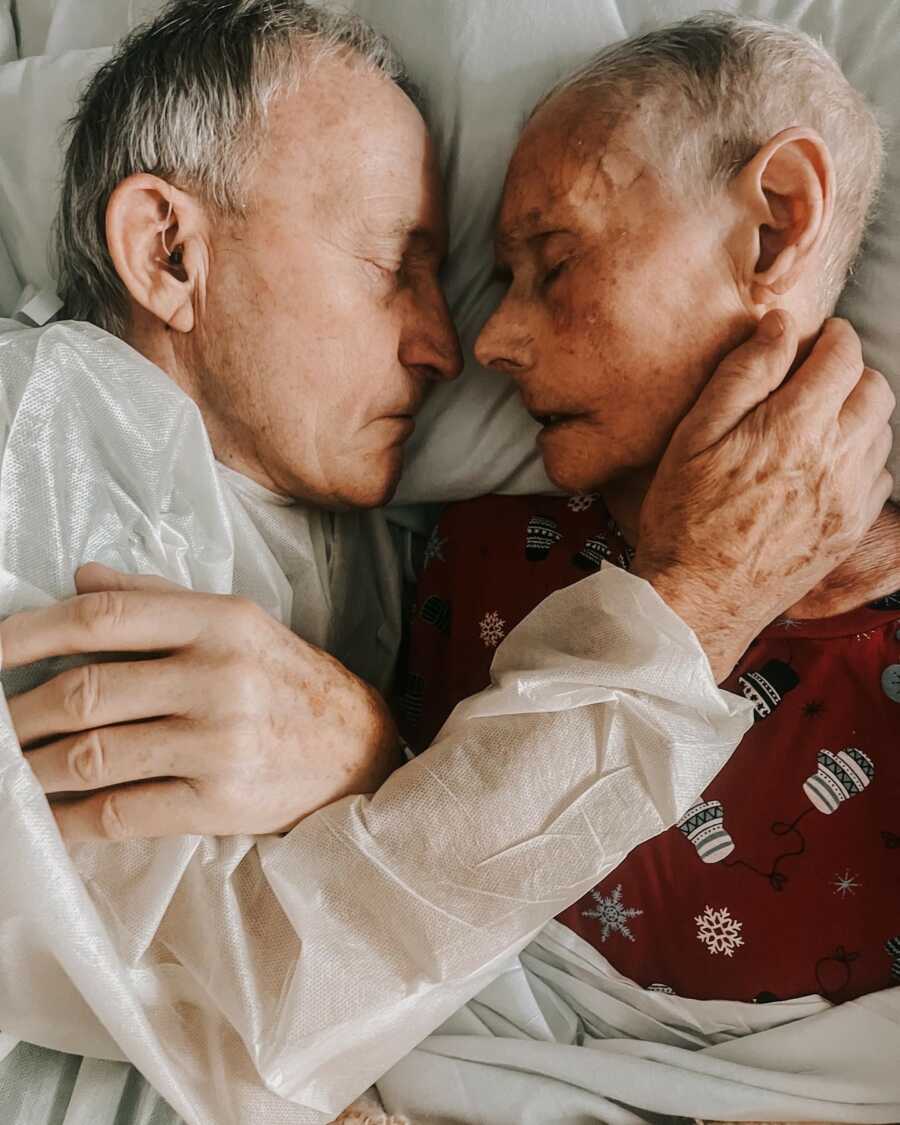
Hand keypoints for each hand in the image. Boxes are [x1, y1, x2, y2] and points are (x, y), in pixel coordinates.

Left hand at [0, 565, 400, 841]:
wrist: (355, 748)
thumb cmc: (286, 679)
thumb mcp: (237, 622)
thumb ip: (159, 598)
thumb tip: (81, 577)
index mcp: (220, 621)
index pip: (106, 617)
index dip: (33, 630)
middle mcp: (220, 677)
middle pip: (87, 691)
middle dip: (18, 712)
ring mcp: (220, 743)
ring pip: (94, 756)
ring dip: (33, 767)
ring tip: (9, 768)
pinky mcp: (220, 801)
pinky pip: (122, 812)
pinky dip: (71, 819)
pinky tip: (50, 817)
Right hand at [634, 311, 894, 679]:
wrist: (697, 599)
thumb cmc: (684, 517)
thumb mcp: (694, 436)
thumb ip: (742, 375)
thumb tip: (779, 327)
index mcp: (794, 428)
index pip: (843, 357)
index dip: (832, 337)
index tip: (815, 340)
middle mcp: (835, 459)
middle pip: (876, 389)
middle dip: (850, 373)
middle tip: (816, 379)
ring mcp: (849, 499)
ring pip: (883, 433)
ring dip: (858, 415)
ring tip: (818, 422)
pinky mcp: (850, 529)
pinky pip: (880, 478)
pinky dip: (863, 459)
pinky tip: (827, 465)